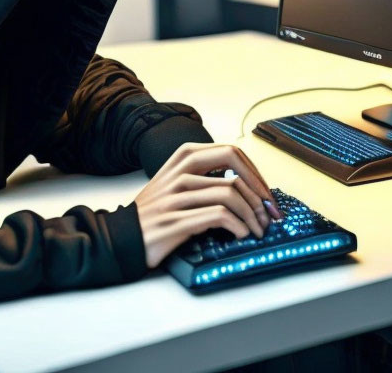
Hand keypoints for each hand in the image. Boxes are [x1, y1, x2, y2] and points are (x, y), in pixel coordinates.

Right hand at [134, 142, 281, 267]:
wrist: (122, 238)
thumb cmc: (154, 214)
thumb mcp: (174, 183)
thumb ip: (202, 175)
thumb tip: (245, 184)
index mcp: (182, 158)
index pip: (230, 152)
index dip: (255, 173)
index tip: (267, 194)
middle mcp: (179, 173)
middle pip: (233, 168)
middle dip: (259, 191)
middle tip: (270, 213)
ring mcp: (176, 196)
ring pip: (230, 193)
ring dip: (252, 214)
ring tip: (257, 230)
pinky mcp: (175, 221)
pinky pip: (218, 216)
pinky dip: (238, 225)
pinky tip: (241, 234)